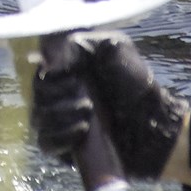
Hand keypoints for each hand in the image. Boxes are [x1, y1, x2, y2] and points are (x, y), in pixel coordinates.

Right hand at [31, 30, 188, 180]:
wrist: (154, 126)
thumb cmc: (136, 84)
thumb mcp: (115, 49)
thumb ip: (83, 43)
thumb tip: (51, 56)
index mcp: (67, 70)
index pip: (39, 69)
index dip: (48, 74)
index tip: (71, 77)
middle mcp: (59, 94)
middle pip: (36, 95)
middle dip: (56, 98)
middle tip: (86, 101)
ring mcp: (60, 122)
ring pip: (38, 119)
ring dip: (60, 117)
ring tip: (87, 117)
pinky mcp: (64, 148)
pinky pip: (45, 143)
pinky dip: (59, 138)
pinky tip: (80, 133)